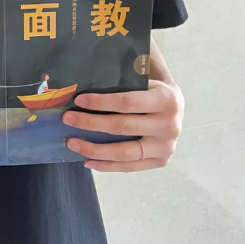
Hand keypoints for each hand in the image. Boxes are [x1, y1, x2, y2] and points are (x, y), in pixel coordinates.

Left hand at [62, 79, 184, 171]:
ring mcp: (166, 146)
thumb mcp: (146, 77)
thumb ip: (125, 77)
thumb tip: (86, 77)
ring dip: (94, 149)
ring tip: (72, 143)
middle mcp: (169, 125)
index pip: (128, 102)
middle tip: (68, 119)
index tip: (78, 100)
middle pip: (122, 127)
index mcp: (166, 99)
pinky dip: (107, 165)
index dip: (101, 102)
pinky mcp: (161, 161)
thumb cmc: (153, 89)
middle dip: (91, 123)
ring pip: (124, 152)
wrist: (177, 107)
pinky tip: (88, 161)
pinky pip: (129, 167)